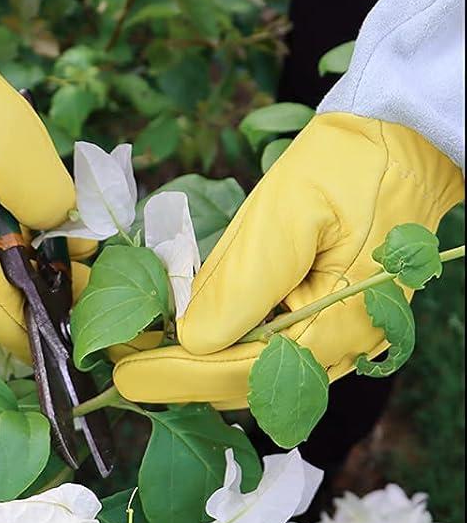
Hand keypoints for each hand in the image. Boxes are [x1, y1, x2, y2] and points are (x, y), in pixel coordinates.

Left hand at [114, 113, 462, 406]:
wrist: (404, 141)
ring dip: (199, 365)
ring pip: (261, 370)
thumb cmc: (349, 167)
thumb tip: (193, 339)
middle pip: (250, 381)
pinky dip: (226, 345)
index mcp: (344, 324)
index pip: (246, 372)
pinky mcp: (333, 314)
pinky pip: (276, 348)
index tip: (123, 377)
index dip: (178, 376)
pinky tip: (188, 332)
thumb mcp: (287, 212)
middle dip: (180, 375)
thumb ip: (244, 281)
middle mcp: (348, 343)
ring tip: (139, 351)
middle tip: (117, 366)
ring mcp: (344, 332)